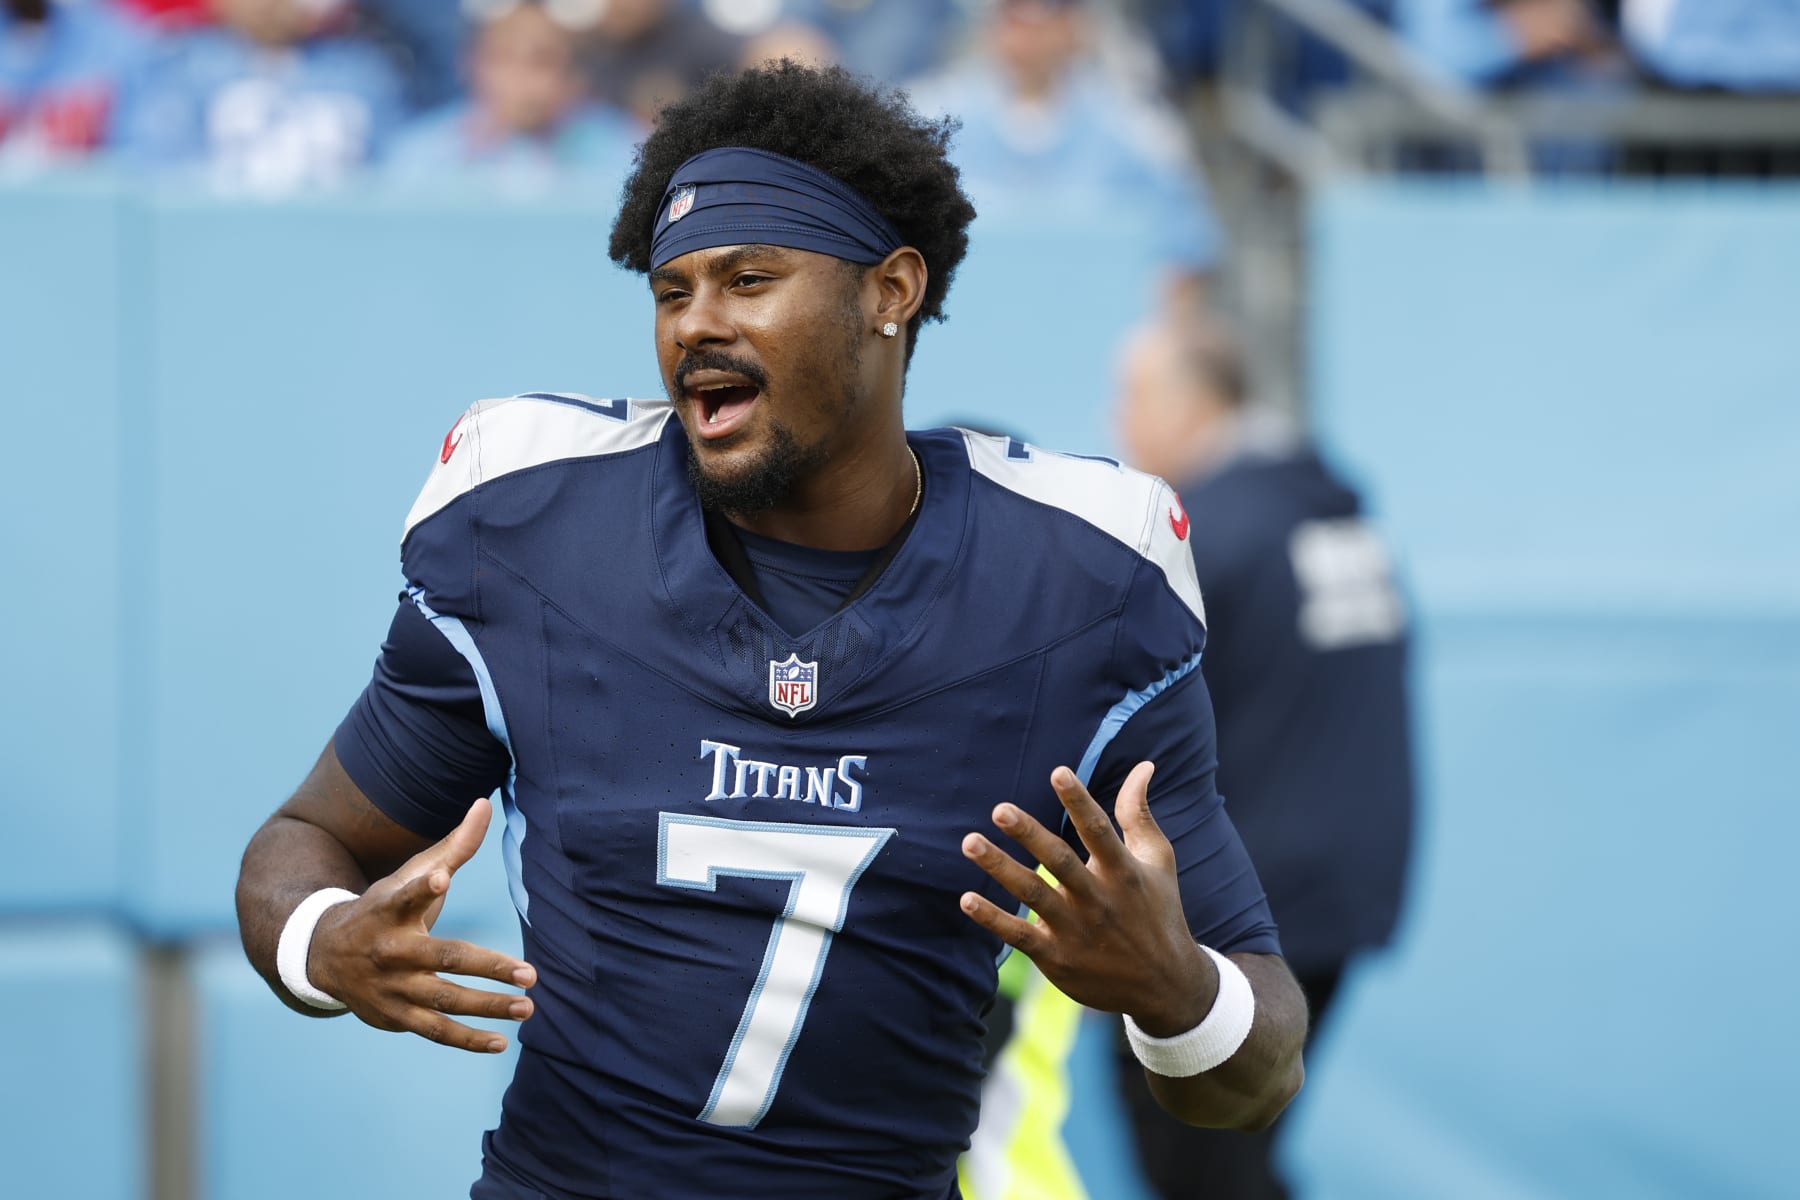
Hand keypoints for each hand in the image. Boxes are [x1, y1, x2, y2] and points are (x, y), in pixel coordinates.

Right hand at [307, 797, 536, 1052]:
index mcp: (391, 908)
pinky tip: (501, 1042)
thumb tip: (486, 804)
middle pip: (443, 958)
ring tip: (527, 1009)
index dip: (425, 886)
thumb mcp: (408, 875)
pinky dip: (466, 1040)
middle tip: (530, 974)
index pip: (407, 894)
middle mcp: (390, 949)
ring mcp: (392, 987)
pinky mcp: (394, 1016)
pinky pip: (435, 1031)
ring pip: (443, 1002)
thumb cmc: (382, 907)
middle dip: (488, 967)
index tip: (442, 877)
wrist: (322, 954)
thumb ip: (453, 846)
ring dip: (487, 1008)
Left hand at [958, 763, 1215, 1035]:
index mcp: (1124, 872)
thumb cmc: (1157, 911)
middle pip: (1059, 862)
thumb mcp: (1157, 860)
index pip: (1098, 831)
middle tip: (999, 809)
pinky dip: (993, 919)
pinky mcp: (1058, 958)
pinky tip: (967, 899)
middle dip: (1029, 834)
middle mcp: (1099, 900)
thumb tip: (1144, 765)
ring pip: (1034, 895)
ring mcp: (1077, 931)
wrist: (1166, 986)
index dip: (1079, 801)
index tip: (1058, 772)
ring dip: (1000, 869)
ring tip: (970, 842)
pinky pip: (1020, 936)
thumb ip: (1138, 813)